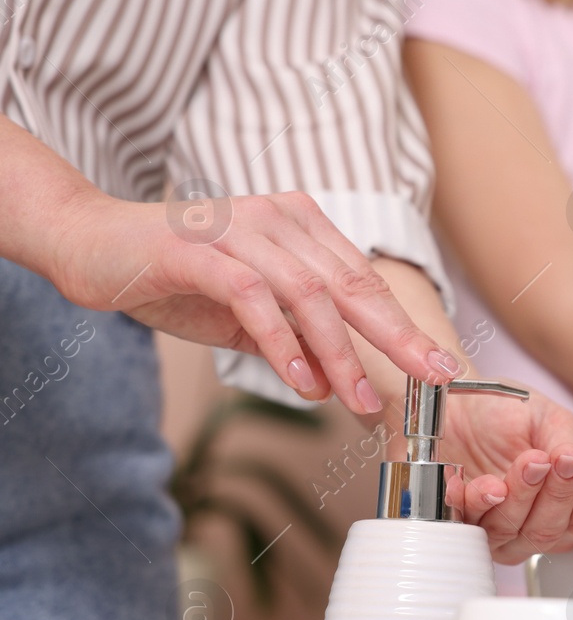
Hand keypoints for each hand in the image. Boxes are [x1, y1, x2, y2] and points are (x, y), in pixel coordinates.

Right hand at [55, 189, 458, 413]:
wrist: (86, 242)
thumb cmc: (170, 276)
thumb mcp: (245, 316)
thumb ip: (292, 341)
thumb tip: (335, 384)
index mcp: (300, 226)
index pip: (364, 281)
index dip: (404, 327)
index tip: (439, 366)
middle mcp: (277, 218)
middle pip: (352, 285)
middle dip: (397, 337)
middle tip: (430, 377)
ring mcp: (238, 228)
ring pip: (309, 294)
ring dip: (339, 353)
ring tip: (357, 400)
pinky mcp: (197, 248)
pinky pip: (253, 297)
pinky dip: (281, 341)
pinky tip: (298, 378)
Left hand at [441, 385, 572, 563]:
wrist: (457, 404)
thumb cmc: (505, 415)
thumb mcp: (547, 419)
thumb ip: (569, 444)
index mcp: (566, 504)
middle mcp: (536, 523)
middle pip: (555, 531)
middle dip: (561, 492)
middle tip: (563, 458)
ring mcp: (500, 529)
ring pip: (517, 531)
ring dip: (524, 494)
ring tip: (528, 461)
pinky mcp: (464, 524)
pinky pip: (472, 525)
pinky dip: (480, 500)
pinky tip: (485, 481)